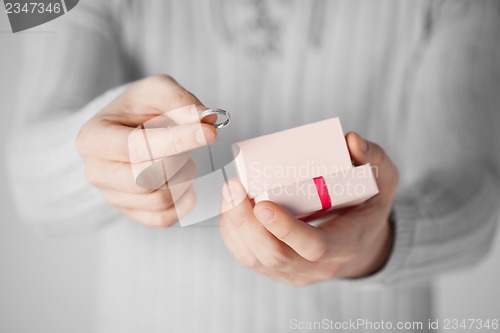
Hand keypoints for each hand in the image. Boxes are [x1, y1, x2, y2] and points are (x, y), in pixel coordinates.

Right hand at [76, 75, 216, 226]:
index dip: (177, 140)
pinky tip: (187, 181)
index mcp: (93, 138)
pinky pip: (164, 219)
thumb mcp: (156, 91)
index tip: (209, 133)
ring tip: (184, 159)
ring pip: (158, 199)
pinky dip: (184, 202)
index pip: (137, 147)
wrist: (126, 131)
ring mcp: (111, 196)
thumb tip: (205, 119)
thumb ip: (180, 101)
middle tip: (189, 143)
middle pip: (147, 178)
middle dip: (178, 159)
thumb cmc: (139, 110)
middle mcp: (96, 172)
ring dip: (183, 178)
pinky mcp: (130, 213)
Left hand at [219, 132, 398, 284]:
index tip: (262, 203)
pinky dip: (233, 233)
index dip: (286, 229)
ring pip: (255, 259)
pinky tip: (229, 208)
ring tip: (228, 193)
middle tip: (233, 187)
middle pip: (275, 256)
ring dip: (235, 226)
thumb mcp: (383, 181)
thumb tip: (349, 140)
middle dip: (247, 223)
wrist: (361, 245)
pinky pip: (249, 258)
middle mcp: (318, 267)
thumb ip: (373, 158)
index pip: (315, 247)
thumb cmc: (368, 208)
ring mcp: (296, 273)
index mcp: (346, 244)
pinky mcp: (278, 271)